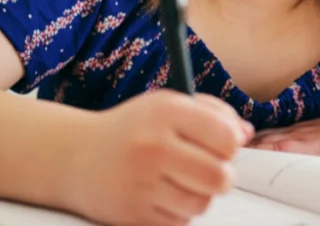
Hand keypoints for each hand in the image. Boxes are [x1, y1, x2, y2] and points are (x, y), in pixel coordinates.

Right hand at [62, 89, 254, 225]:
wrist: (74, 156)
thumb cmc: (131, 129)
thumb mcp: (167, 106)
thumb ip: (212, 113)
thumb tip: (246, 134)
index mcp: (166, 111)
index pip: (226, 137)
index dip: (231, 146)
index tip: (221, 147)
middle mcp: (153, 145)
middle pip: (219, 177)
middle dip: (221, 177)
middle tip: (208, 170)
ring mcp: (141, 182)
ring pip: (201, 204)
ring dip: (198, 196)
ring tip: (178, 182)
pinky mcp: (132, 214)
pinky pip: (179, 223)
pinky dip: (177, 213)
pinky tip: (160, 195)